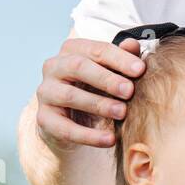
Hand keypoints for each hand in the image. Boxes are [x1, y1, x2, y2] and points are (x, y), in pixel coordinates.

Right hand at [36, 35, 145, 151]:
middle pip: (79, 66)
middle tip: (130, 91)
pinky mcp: (44, 118)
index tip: (140, 70)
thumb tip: (132, 44)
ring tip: (122, 113)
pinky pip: (65, 127)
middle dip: (107, 79)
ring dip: (98, 105)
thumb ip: (121, 60)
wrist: (72, 123)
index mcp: (72, 51)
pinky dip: (89, 135)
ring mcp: (46, 92)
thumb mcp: (110, 74)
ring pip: (70, 95)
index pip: (96, 49)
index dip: (119, 58)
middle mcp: (54, 67)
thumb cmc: (95, 90)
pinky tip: (110, 139)